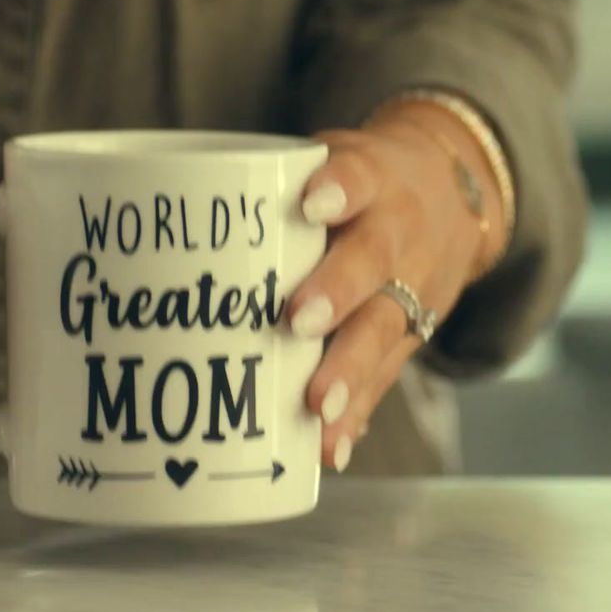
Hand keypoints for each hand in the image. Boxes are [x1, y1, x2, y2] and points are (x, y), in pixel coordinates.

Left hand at [289, 104, 501, 471]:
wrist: (457, 197)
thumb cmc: (361, 189)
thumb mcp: (333, 166)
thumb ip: (272, 199)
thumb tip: (153, 247)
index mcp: (373, 179)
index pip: (359, 175)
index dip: (339, 188)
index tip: (311, 204)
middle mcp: (398, 230)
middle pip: (372, 259)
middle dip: (337, 292)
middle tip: (297, 321)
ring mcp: (412, 282)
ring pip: (383, 325)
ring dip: (349, 367)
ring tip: (319, 404)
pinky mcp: (415, 329)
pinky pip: (387, 374)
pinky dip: (359, 410)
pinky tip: (330, 446)